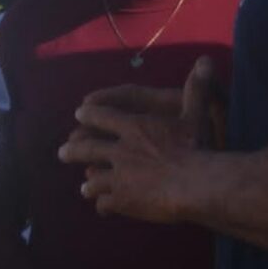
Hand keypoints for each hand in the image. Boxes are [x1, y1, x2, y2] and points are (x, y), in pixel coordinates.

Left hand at [57, 57, 219, 223]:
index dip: (90, 114)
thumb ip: (196, 89)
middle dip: (73, 150)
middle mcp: (120, 150)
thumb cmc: (196, 147)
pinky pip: (107, 202)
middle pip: (88, 149)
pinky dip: (103, 205)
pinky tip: (103, 209)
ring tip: (84, 187)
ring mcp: (118, 176)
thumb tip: (206, 60)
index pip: (103, 116)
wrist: (194, 184)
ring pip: (94, 179)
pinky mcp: (123, 200)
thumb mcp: (196, 114)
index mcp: (134, 127)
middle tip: (61, 152)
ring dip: (89, 182)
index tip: (79, 113)